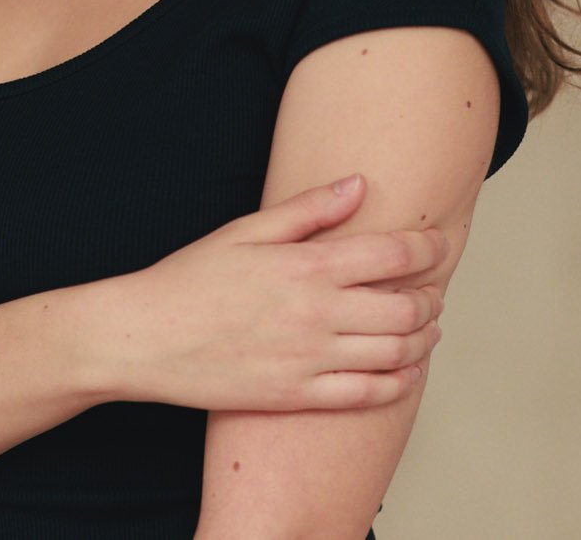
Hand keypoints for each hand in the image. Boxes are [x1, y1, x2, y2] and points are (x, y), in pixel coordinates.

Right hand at [96, 174, 444, 411]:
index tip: (438, 244)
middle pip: (406, 308)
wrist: (142, 338)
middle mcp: (316, 313)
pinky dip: (399, 383)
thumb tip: (358, 184)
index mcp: (306, 265)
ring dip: (423, 340)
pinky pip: (366, 394)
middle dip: (431, 298)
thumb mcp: (245, 230)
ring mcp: (309, 359)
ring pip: (395, 353)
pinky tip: (405, 372)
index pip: (393, 254)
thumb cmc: (189, 279)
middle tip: (432, 292)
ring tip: (426, 329)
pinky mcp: (296, 396)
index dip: (428, 248)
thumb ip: (308, 210)